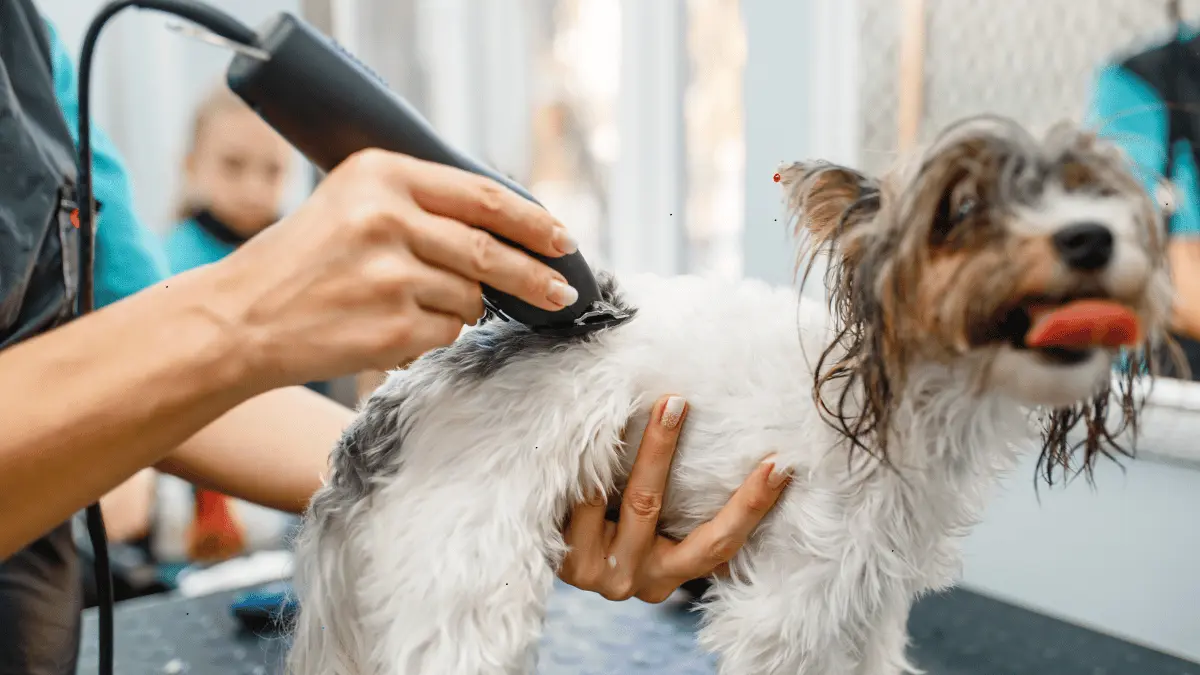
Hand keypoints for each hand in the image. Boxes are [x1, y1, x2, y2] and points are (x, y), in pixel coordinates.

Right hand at [207, 149, 579, 386]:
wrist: (238, 320)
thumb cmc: (300, 262)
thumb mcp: (351, 203)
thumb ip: (421, 202)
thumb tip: (509, 223)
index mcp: (381, 174)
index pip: (482, 195)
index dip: (532, 221)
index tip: (561, 239)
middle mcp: (388, 217)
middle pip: (490, 250)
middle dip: (535, 277)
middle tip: (562, 293)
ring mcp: (392, 275)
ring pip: (470, 297)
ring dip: (461, 307)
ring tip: (410, 304)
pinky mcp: (393, 326)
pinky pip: (446, 332)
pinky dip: (434, 333)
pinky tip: (393, 327)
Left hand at [558, 395, 791, 603]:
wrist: (549, 566)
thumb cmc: (614, 536)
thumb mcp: (653, 535)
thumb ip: (678, 509)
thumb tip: (734, 446)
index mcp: (669, 573)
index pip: (719, 543)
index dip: (750, 506)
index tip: (780, 465)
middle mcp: (634, 578)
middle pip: (649, 504)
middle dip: (663, 448)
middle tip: (676, 401)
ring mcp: (593, 571)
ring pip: (598, 496)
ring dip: (605, 444)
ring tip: (609, 400)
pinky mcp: (559, 558)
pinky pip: (566, 499)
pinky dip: (572, 464)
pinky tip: (573, 431)